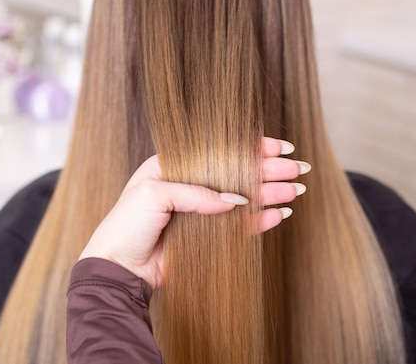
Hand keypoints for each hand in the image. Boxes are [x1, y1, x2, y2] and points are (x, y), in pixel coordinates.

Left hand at [79, 137, 310, 288]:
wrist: (119, 268)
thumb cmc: (126, 225)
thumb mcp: (154, 195)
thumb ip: (196, 194)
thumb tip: (233, 200)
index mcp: (176, 166)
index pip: (220, 150)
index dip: (251, 147)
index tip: (279, 147)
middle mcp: (192, 185)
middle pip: (238, 172)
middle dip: (269, 170)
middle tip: (297, 169)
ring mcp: (202, 211)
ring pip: (244, 198)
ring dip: (270, 193)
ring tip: (295, 191)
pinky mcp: (209, 236)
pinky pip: (240, 225)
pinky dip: (259, 219)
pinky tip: (278, 213)